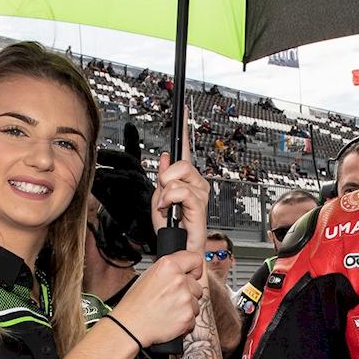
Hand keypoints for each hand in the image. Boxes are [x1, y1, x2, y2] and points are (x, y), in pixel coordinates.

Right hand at [112, 250, 203, 346]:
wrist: (130, 326)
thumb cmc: (135, 303)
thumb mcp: (148, 276)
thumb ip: (170, 271)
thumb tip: (185, 270)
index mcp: (168, 266)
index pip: (196, 260)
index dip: (194, 269)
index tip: (192, 275)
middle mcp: (179, 280)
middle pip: (197, 285)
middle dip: (188, 292)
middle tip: (171, 298)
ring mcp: (185, 299)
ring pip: (196, 302)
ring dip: (186, 307)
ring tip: (168, 309)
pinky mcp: (187, 316)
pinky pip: (193, 318)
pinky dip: (184, 320)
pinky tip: (170, 319)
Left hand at [154, 123, 210, 249]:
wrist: (177, 250)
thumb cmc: (172, 230)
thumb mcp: (158, 199)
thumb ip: (162, 178)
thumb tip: (164, 157)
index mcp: (187, 179)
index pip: (185, 149)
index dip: (184, 129)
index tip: (183, 109)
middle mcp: (197, 184)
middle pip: (181, 163)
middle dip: (166, 178)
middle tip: (163, 196)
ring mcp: (200, 194)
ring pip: (178, 177)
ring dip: (166, 192)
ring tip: (165, 207)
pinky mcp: (199, 205)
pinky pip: (180, 191)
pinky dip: (169, 199)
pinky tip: (168, 209)